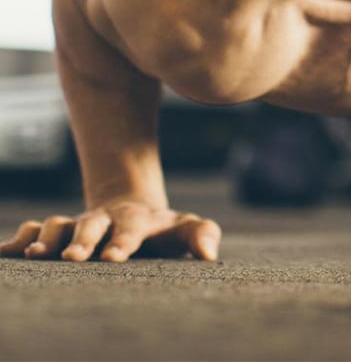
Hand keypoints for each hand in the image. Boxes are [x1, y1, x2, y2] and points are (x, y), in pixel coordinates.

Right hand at [0, 202, 220, 262]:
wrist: (131, 210)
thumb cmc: (163, 229)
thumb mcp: (185, 228)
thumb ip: (201, 235)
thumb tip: (211, 254)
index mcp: (137, 219)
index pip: (131, 229)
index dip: (122, 241)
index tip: (113, 257)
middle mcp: (103, 219)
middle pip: (91, 223)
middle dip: (81, 239)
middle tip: (71, 258)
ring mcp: (77, 224)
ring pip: (58, 224)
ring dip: (46, 238)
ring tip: (38, 256)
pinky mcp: (57, 232)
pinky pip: (32, 231)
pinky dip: (17, 241)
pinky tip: (5, 253)